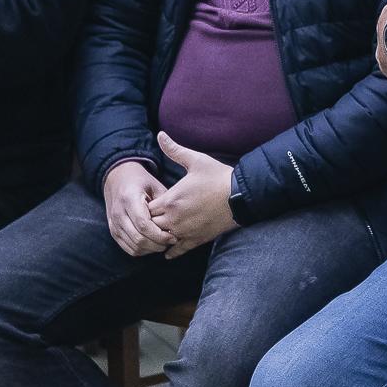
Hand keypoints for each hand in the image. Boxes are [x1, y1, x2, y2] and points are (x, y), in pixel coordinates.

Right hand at [103, 160, 175, 256]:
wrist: (117, 179)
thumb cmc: (141, 181)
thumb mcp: (155, 186)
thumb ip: (164, 203)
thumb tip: (177, 222)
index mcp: (129, 199)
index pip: (143, 225)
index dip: (160, 235)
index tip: (173, 237)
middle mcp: (118, 213)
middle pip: (138, 239)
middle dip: (157, 244)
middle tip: (171, 241)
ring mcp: (114, 224)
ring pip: (134, 247)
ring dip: (151, 249)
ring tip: (163, 243)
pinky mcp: (113, 231)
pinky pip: (128, 248)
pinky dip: (142, 250)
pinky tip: (153, 244)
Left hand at [149, 132, 238, 257]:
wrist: (241, 195)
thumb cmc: (218, 177)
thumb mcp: (196, 160)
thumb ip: (174, 150)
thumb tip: (160, 135)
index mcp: (171, 200)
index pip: (145, 209)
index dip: (145, 206)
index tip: (149, 202)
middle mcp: (174, 219)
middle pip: (150, 225)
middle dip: (149, 221)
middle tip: (150, 217)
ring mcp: (185, 231)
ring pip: (161, 240)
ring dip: (158, 236)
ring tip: (157, 232)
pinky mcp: (196, 240)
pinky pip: (177, 251)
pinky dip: (170, 251)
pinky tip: (167, 251)